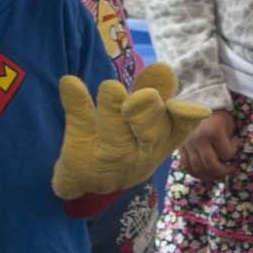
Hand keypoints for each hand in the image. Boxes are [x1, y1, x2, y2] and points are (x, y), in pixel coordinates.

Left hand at [53, 61, 212, 200]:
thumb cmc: (128, 144)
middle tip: (143, 96)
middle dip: (147, 113)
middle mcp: (138, 153)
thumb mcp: (146, 121)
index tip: (177, 104)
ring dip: (113, 109)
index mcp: (161, 142)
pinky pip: (79, 126)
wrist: (91, 184)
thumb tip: (163, 68)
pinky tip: (69, 82)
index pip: (179, 128)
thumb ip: (155, 92)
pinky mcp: (80, 156)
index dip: (183, 116)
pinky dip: (76, 103)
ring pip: (114, 135)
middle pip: (148, 133)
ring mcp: (108, 156)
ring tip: (110, 86)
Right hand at [179, 107, 241, 180]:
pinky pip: (187, 166)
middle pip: (211, 165)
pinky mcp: (180, 147)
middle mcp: (198, 140)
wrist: (196, 101)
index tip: (236, 143)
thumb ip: (229, 139)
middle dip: (223, 171)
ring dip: (210, 175)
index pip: (226, 153)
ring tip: (218, 174)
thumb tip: (229, 156)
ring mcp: (187, 144)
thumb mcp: (228, 121)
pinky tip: (205, 173)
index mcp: (212, 131)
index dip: (234, 151)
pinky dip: (196, 173)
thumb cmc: (216, 111)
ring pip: (198, 169)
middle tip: (230, 169)